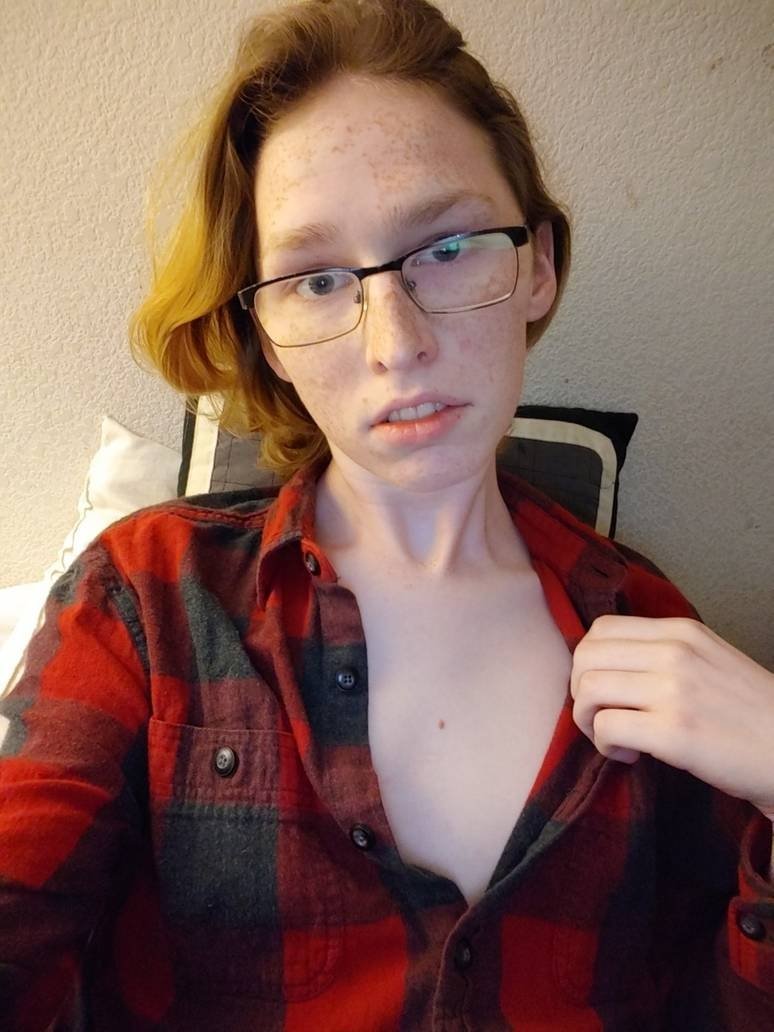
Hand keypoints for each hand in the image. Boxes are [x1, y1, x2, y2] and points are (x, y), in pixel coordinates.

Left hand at [570, 615, 773, 819]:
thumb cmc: (749, 712)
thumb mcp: (709, 661)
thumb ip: (663, 653)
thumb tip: (604, 663)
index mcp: (682, 632)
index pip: (601, 630)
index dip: (589, 662)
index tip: (605, 689)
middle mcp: (675, 653)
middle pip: (585, 657)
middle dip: (580, 691)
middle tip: (602, 716)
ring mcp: (674, 691)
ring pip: (589, 690)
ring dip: (589, 721)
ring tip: (616, 738)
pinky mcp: (674, 732)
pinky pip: (606, 728)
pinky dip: (607, 746)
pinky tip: (631, 756)